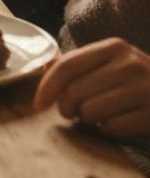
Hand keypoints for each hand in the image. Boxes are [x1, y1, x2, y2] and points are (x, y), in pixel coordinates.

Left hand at [34, 39, 149, 138]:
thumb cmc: (137, 81)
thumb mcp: (111, 64)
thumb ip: (78, 65)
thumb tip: (38, 69)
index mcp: (114, 47)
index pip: (68, 65)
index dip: (47, 86)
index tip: (37, 105)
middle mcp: (130, 63)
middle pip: (75, 92)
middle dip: (68, 108)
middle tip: (75, 112)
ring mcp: (146, 88)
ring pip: (91, 111)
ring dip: (89, 120)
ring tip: (100, 115)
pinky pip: (112, 128)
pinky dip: (109, 130)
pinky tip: (119, 123)